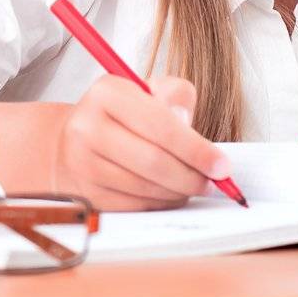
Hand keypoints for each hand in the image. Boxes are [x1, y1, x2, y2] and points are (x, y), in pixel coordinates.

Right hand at [54, 75, 229, 210]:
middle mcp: (87, 126)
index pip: (160, 125)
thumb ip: (176, 96)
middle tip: (211, 183)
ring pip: (146, 188)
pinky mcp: (85, 192)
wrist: (76, 138)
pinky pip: (134, 206)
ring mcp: (82, 162)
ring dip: (178, 192)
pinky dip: (159, 203)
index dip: (196, 149)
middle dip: (192, 177)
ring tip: (190, 185)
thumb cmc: (123, 115)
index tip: (222, 166)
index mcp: (107, 93)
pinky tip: (168, 192)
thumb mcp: (151, 91)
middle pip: (153, 161)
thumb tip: (185, 123)